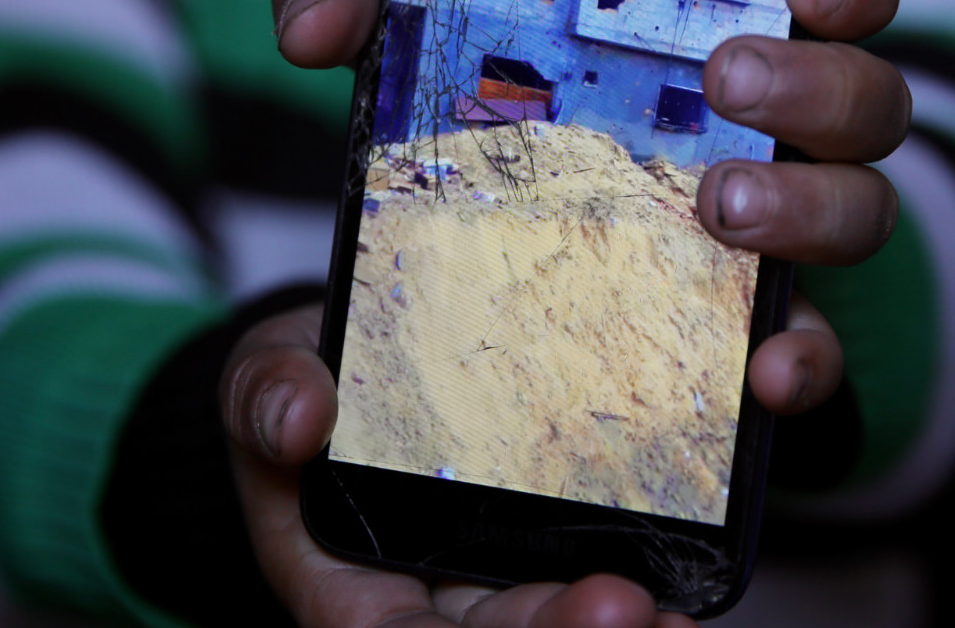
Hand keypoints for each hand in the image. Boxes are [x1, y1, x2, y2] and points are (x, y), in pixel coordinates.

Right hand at [222, 302, 696, 627]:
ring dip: (617, 625)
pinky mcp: (556, 535)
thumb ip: (265, 394)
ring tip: (670, 615)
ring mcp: (501, 573)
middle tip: (626, 608)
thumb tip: (295, 417)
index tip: (537, 617)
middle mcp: (435, 597)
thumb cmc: (305, 380)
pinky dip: (649, 575)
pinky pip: (600, 564)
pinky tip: (690, 575)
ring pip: (555, 614)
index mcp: (353, 589)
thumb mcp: (264, 373)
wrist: (360, 353)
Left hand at [242, 0, 906, 623]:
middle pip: (870, 98)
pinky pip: (819, 351)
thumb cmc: (482, 130)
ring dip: (809, 202)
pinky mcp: (759, 338)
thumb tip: (319, 25)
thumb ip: (357, 0)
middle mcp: (781, 135)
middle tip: (726, 78)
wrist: (471, 307)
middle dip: (817, 81)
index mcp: (725, 38)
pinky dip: (807, 359)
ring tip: (721, 206)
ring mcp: (781, 241)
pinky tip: (765, 373)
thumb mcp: (413, 47)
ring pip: (865, 212)